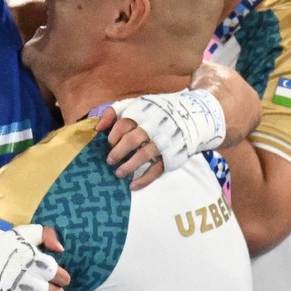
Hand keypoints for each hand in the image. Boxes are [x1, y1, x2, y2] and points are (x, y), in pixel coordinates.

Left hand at [99, 90, 226, 190]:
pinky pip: (157, 169)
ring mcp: (165, 142)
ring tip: (119, 174)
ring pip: (145, 155)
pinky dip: (145, 179)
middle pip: (132, 140)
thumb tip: (97, 127)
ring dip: (129, 166)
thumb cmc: (157, 113)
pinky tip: (133, 186)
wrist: (194, 116)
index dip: (113, 135)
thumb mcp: (138, 105)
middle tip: (110, 161)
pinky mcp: (173, 155)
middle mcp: (155, 127)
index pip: (124, 124)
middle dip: (118, 152)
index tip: (108, 144)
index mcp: (144, 113)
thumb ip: (116, 112)